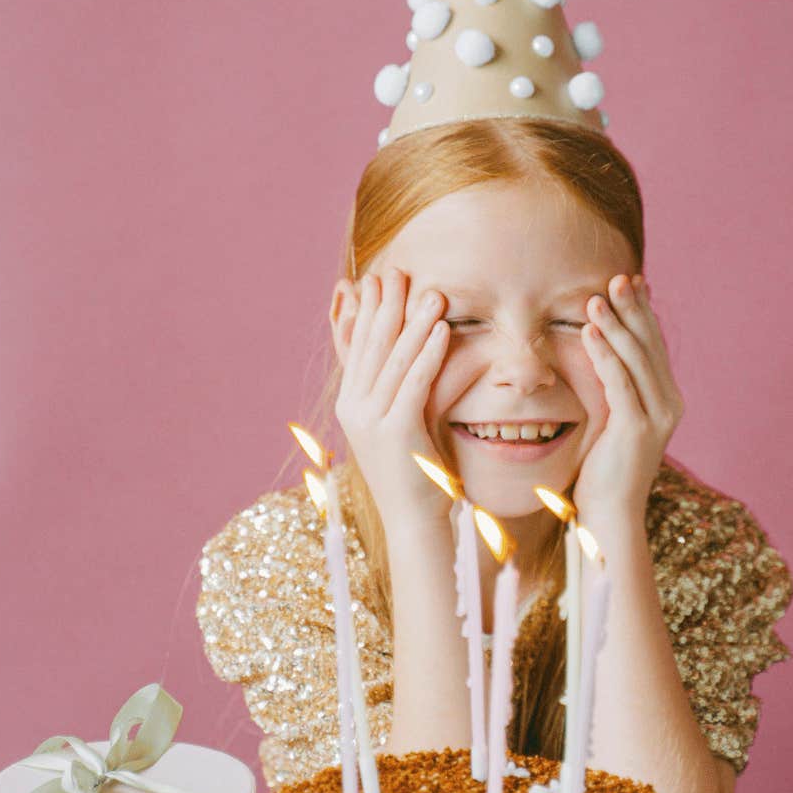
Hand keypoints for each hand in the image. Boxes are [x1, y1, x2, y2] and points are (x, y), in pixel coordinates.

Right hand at [332, 268, 453, 526]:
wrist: (413, 522)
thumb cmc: (415, 474)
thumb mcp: (404, 422)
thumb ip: (404, 387)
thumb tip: (418, 353)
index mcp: (350, 404)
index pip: (356, 347)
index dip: (367, 311)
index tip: (378, 279)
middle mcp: (353, 408)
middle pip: (371, 346)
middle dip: (387, 306)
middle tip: (402, 271)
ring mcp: (369, 420)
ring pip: (393, 360)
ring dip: (413, 322)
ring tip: (432, 293)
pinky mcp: (394, 432)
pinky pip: (413, 383)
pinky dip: (428, 354)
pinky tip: (442, 330)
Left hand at [575, 273, 683, 525]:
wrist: (611, 514)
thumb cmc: (605, 471)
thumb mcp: (614, 421)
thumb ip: (617, 390)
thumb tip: (604, 356)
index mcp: (666, 400)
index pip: (654, 347)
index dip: (643, 313)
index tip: (632, 282)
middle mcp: (669, 404)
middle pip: (650, 346)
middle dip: (633, 309)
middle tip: (618, 278)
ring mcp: (657, 416)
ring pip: (636, 359)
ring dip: (615, 325)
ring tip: (597, 298)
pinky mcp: (637, 428)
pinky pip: (619, 382)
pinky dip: (604, 354)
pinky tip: (590, 332)